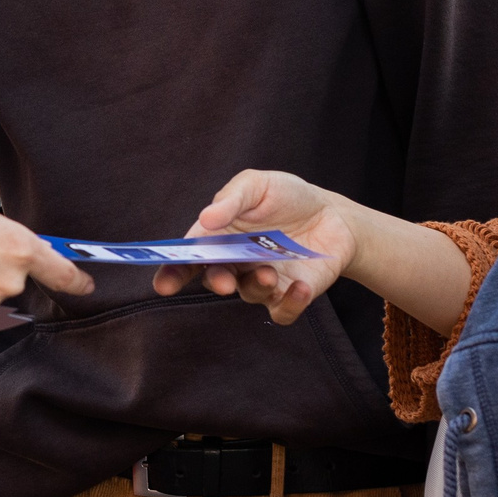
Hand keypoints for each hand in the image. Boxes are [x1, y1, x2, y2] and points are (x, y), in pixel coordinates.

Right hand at [152, 169, 358, 325]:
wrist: (333, 214)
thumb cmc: (288, 196)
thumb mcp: (258, 185)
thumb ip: (231, 199)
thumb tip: (206, 218)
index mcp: (220, 237)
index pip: (190, 257)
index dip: (172, 272)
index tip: (164, 284)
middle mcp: (237, 263)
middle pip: (214, 280)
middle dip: (216, 282)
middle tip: (223, 282)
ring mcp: (262, 281)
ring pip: (249, 295)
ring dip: (256, 285)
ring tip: (270, 272)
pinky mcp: (289, 295)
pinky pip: (282, 311)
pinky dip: (290, 304)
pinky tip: (301, 287)